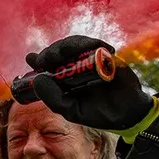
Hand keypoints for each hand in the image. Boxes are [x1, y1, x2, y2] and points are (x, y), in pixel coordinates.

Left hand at [26, 36, 153, 130]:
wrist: (127, 114)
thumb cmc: (98, 113)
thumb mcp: (71, 111)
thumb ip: (53, 98)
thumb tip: (38, 79)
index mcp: (63, 78)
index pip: (47, 64)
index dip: (38, 59)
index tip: (32, 59)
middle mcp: (74, 66)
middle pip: (58, 51)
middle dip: (51, 52)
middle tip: (46, 59)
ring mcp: (90, 59)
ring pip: (74, 44)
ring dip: (67, 45)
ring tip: (65, 51)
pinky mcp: (106, 55)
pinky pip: (96, 44)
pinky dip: (91, 44)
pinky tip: (92, 47)